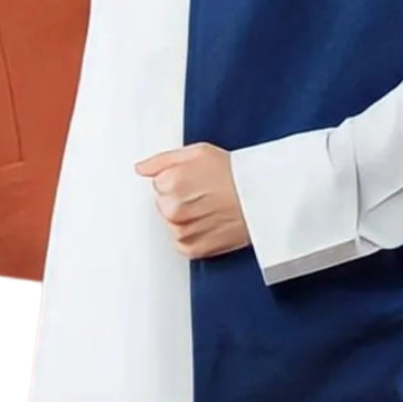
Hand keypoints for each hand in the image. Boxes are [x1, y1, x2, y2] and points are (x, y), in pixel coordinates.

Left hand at [135, 142, 250, 259]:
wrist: (261, 197)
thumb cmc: (233, 172)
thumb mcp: (197, 152)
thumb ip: (162, 160)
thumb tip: (141, 168)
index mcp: (171, 182)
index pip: (157, 183)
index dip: (175, 178)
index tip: (194, 178)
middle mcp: (173, 208)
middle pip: (162, 203)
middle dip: (177, 197)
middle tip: (203, 192)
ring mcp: (182, 230)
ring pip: (170, 222)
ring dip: (183, 216)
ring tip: (207, 206)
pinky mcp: (193, 249)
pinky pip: (180, 243)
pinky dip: (190, 234)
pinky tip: (207, 222)